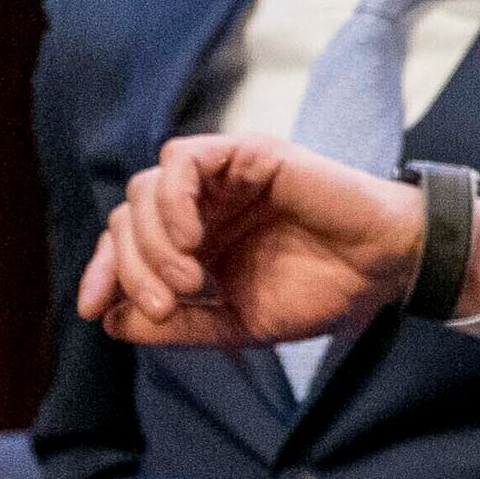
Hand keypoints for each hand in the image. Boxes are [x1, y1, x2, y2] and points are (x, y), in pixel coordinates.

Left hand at [77, 135, 427, 349]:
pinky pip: (183, 159)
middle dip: (130, 266)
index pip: (124, 244)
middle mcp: (202, 205)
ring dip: (152, 240)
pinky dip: (173, 199)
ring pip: (146, 188)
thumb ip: (178, 324)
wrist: (385, 270)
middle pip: (126, 218)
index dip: (102, 272)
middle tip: (166, 305)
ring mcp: (223, 177)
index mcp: (196, 241)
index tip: (94, 310)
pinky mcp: (247, 154)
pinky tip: (193, 238)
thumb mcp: (238, 324)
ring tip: (188, 281)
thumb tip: (110, 321)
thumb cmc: (324, 292)